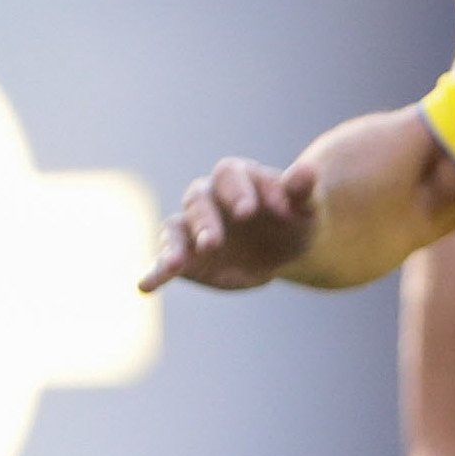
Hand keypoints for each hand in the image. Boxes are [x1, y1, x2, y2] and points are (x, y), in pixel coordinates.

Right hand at [139, 157, 319, 292]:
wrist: (290, 247)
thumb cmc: (297, 219)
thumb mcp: (307, 207)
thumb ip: (303, 190)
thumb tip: (311, 169)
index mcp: (236, 178)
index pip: (229, 174)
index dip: (238, 190)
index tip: (251, 211)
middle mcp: (208, 198)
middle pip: (198, 202)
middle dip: (205, 221)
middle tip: (214, 242)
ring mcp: (194, 226)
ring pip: (176, 229)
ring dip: (174, 246)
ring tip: (174, 264)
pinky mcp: (188, 255)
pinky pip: (166, 261)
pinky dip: (155, 273)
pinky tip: (144, 287)